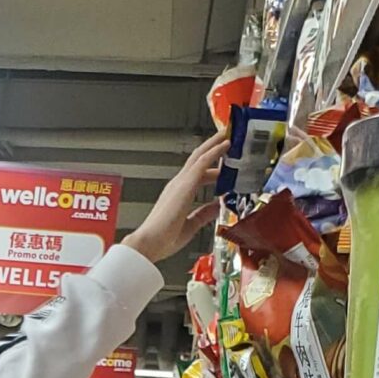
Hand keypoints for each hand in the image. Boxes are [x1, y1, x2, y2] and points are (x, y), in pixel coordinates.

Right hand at [121, 130, 231, 261]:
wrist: (149, 243)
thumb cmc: (163, 239)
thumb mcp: (191, 225)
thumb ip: (203, 214)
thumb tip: (215, 206)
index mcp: (178, 194)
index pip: (198, 175)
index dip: (213, 169)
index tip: (226, 166)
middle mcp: (178, 185)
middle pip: (198, 159)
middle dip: (213, 147)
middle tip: (227, 138)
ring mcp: (180, 183)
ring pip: (200, 156)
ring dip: (215, 144)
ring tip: (228, 134)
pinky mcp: (185, 184)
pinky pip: (202, 163)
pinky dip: (214, 151)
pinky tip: (225, 144)